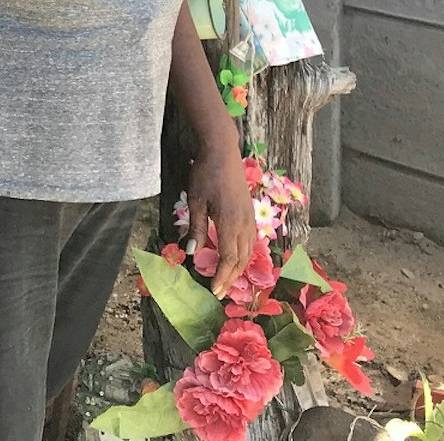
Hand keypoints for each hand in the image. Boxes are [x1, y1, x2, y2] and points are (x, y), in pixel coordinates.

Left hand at [186, 142, 254, 298]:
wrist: (223, 152)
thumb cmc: (205, 174)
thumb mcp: (195, 201)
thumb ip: (196, 228)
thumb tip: (192, 254)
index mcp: (230, 223)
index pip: (229, 259)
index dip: (223, 277)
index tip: (215, 291)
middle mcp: (244, 224)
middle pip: (241, 259)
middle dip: (231, 278)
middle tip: (220, 291)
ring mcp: (250, 218)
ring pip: (249, 251)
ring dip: (239, 268)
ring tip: (228, 279)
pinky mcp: (250, 213)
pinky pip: (251, 241)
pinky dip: (245, 254)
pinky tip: (237, 257)